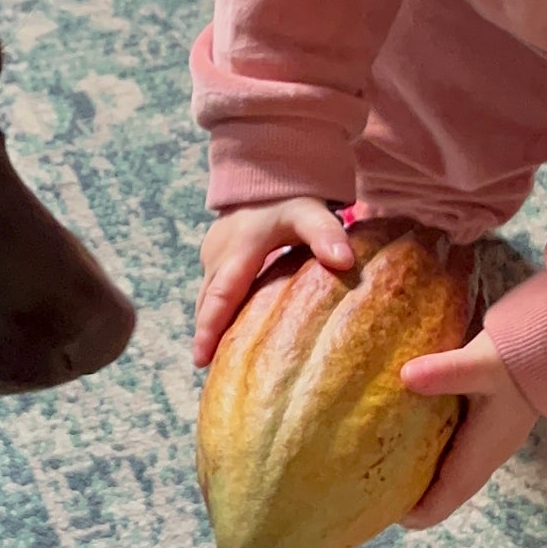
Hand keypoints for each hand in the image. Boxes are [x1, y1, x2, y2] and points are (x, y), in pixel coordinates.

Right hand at [194, 197, 353, 368]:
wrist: (266, 174)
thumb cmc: (289, 196)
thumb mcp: (310, 212)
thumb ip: (326, 235)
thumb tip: (344, 262)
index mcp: (237, 251)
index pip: (219, 296)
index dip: (209, 329)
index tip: (201, 359)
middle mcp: (217, 257)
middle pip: (206, 305)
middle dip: (206, 338)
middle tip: (210, 373)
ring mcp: (211, 257)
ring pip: (206, 300)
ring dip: (210, 327)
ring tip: (217, 362)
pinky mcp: (214, 259)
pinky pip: (211, 292)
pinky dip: (216, 313)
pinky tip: (229, 333)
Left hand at [399, 329, 535, 528]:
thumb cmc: (512, 363)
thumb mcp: (478, 365)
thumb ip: (445, 372)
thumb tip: (406, 376)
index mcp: (479, 455)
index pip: (445, 499)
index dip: (415, 512)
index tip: (382, 509)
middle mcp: (483, 459)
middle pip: (444, 494)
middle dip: (411, 498)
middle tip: (374, 488)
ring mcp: (486, 447)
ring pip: (448, 477)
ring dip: (420, 479)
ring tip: (383, 468)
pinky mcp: (484, 432)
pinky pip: (453, 458)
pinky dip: (428, 459)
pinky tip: (406, 443)